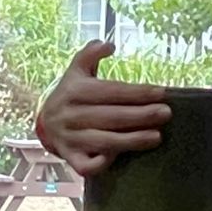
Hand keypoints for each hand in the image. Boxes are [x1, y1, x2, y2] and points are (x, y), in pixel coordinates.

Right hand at [38, 40, 170, 178]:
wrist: (45, 124)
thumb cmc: (71, 95)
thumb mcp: (76, 72)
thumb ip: (89, 54)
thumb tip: (109, 44)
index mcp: (73, 90)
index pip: (110, 91)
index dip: (136, 92)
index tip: (161, 92)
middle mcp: (70, 115)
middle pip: (110, 117)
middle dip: (141, 115)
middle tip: (166, 113)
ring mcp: (69, 139)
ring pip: (103, 142)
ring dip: (132, 140)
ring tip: (157, 137)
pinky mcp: (70, 158)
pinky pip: (86, 166)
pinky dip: (102, 163)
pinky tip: (120, 157)